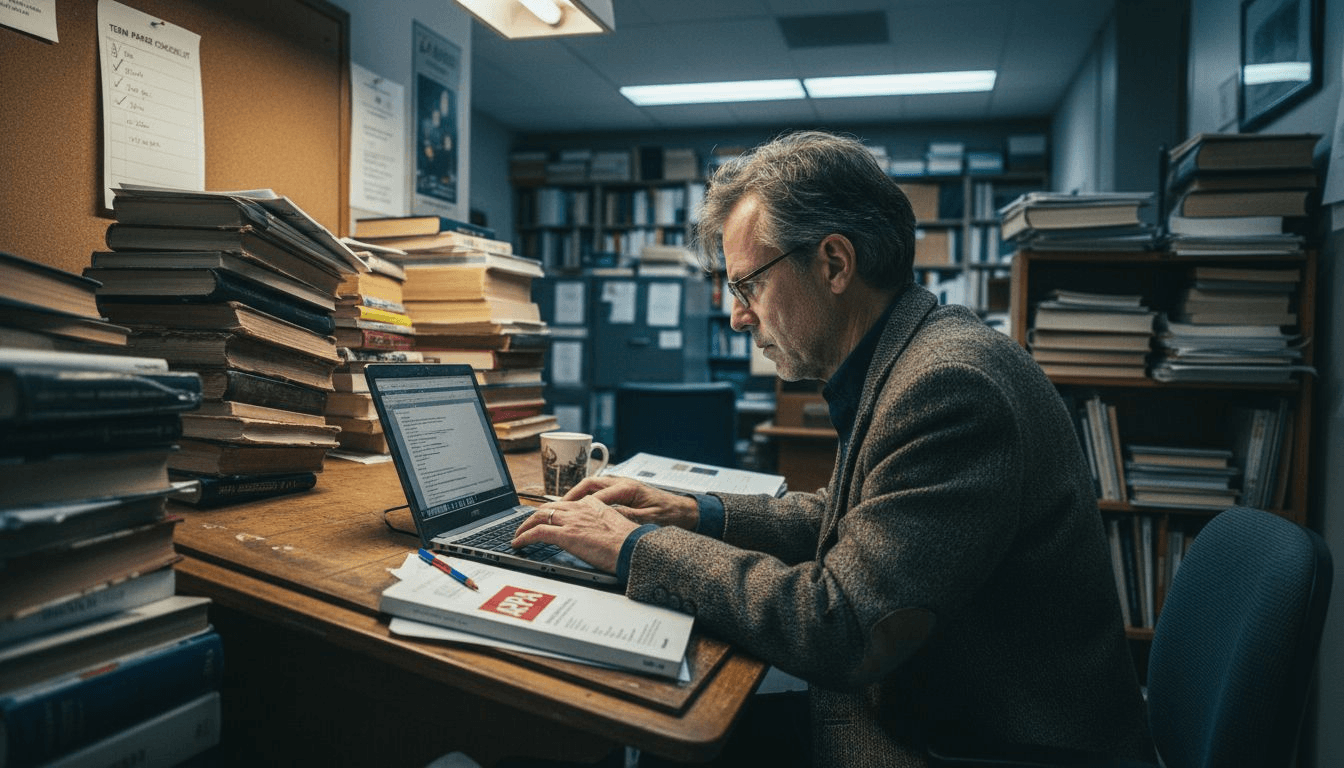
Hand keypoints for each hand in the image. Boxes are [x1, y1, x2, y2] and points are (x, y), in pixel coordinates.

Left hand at [511, 495, 636, 572]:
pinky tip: (518, 543)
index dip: (552, 512)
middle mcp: (580, 508)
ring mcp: (571, 520)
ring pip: (539, 517)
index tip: (547, 518)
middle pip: (549, 508)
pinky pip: (537, 532)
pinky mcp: (565, 534)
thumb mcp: (615, 525)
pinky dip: (524, 537)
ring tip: (518, 534)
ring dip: (525, 526)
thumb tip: (595, 533)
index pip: (565, 504)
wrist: (633, 548)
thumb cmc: (629, 543)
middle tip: (527, 525)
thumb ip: (601, 524)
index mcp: (592, 504)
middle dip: (534, 516)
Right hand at [560, 476, 699, 530]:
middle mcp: (621, 482)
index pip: (598, 495)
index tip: (568, 515)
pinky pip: (597, 491)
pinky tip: (577, 509)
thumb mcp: (648, 519)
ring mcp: (620, 485)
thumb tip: (606, 518)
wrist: (682, 510)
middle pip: (589, 484)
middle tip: (556, 509)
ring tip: (561, 509)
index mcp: (628, 488)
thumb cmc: (668, 514)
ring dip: (575, 495)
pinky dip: (584, 498)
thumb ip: (627, 517)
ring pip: (591, 486)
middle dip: (571, 496)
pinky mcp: (620, 491)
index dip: (580, 505)